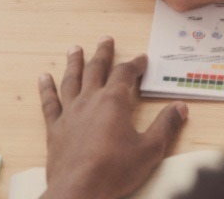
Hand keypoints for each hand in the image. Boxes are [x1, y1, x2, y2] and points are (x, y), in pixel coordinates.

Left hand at [38, 38, 187, 198]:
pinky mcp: (55, 129)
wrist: (78, 192)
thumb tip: (180, 107)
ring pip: (71, 80)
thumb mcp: (150, 149)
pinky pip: (50, 103)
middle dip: (103, 53)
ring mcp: (69, 114)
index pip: (125, 73)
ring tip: (74, 48)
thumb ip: (166, 126)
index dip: (135, 64)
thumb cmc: (115, 170)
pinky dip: (46, 89)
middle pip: (96, 69)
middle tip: (106, 39)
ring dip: (74, 62)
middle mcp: (90, 101)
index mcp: (114, 102)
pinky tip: (43, 78)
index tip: (142, 58)